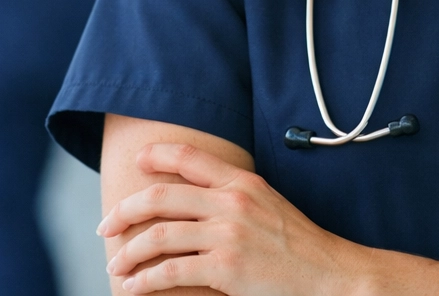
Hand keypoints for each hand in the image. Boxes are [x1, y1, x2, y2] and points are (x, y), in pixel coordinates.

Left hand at [100, 143, 364, 294]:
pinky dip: (145, 280)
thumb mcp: (269, 205)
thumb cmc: (301, 247)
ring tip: (116, 264)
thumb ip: (234, 196)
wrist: (333, 276)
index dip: (156, 155)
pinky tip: (133, 287)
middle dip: (125, 211)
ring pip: (159, 236)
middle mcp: (232, 202)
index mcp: (242, 182)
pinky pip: (171, 271)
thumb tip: (196, 198)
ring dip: (129, 251)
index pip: (190, 156)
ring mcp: (228, 234)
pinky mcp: (227, 268)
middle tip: (106, 226)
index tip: (135, 162)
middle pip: (161, 197)